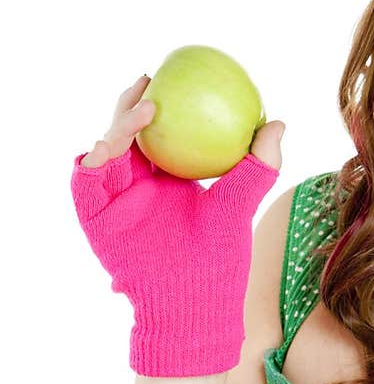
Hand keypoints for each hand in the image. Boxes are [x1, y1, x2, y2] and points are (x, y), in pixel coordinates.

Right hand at [71, 74, 285, 376]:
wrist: (194, 306)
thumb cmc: (219, 263)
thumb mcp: (239, 208)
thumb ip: (256, 168)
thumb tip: (278, 122)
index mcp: (167, 180)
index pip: (159, 133)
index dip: (161, 103)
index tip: (175, 77)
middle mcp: (137, 186)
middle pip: (125, 134)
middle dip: (131, 104)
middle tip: (150, 83)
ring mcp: (114, 202)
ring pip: (103, 151)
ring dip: (117, 127)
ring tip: (144, 113)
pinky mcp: (96, 220)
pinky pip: (85, 183)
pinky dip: (92, 160)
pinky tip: (110, 147)